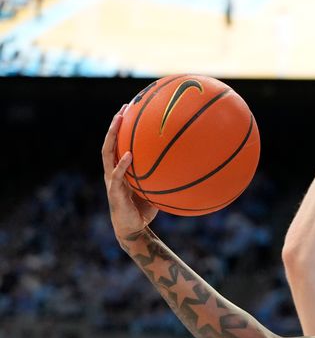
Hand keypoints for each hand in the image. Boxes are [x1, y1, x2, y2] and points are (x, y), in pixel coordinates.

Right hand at [102, 105, 157, 240]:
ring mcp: (111, 181)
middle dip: (115, 125)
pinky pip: (117, 176)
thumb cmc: (144, 209)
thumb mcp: (154, 189)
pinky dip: (122, 165)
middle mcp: (112, 172)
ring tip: (119, 121)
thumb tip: (184, 164)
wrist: (133, 229)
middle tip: (123, 108)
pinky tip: (129, 155)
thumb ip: (161, 176)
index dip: (122, 128)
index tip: (130, 109)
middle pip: (110, 143)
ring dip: (112, 136)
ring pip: (107, 154)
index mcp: (120, 169)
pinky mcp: (114, 192)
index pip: (118, 144)